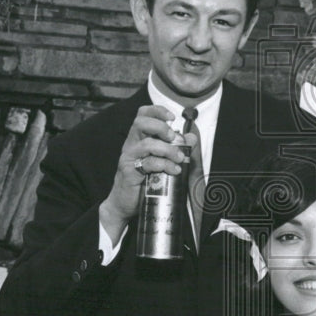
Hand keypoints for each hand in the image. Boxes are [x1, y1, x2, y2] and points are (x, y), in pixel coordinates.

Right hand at [98, 105, 189, 240]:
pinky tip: (174, 171)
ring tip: (179, 158)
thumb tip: (191, 137)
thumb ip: (176, 148)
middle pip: (140, 123)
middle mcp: (131, 144)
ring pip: (147, 144)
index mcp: (138, 138)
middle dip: (160, 127)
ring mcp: (128, 157)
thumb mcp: (161, 162)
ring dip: (168, 149)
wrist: (124, 204)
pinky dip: (164, 165)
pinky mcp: (129, 172)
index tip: (172, 117)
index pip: (142, 114)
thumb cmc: (143, 181)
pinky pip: (147, 163)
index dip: (157, 111)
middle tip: (173, 138)